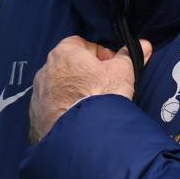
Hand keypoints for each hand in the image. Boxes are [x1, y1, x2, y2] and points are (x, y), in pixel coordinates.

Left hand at [27, 36, 153, 144]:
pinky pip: (50, 107)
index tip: (110, 66)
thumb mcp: (122, 72)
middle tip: (103, 86)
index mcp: (64, 53)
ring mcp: (38, 93)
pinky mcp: (36, 115)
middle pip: (68, 65)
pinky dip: (62, 109)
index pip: (81, 44)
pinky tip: (78, 118)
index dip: (98, 53)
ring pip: (58, 87)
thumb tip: (143, 45)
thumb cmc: (100, 96)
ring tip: (90, 104)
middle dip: (85, 73)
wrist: (81, 135)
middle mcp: (46, 69)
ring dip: (72, 91)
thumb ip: (130, 56)